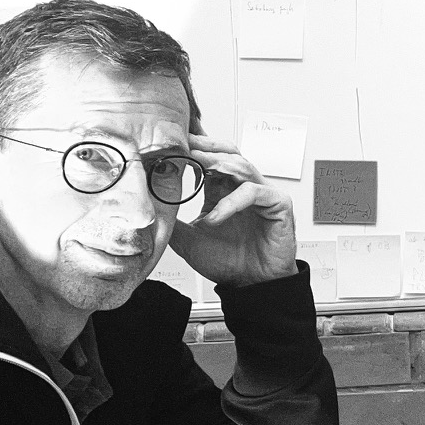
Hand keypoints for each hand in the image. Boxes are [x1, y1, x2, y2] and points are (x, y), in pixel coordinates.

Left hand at [168, 135, 296, 287]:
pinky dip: (232, 202)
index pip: (209, 158)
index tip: (173, 139)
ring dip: (217, 163)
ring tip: (196, 164)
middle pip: (227, 152)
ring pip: (241, 165)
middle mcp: (242, 187)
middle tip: (184, 141)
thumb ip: (172, 221)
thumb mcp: (188, 240)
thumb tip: (146, 209)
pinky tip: (214, 217)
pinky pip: (254, 193)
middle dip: (205, 145)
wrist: (251, 286)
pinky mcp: (278, 204)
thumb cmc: (229, 262)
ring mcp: (262, 194)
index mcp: (222, 190)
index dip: (193, 146)